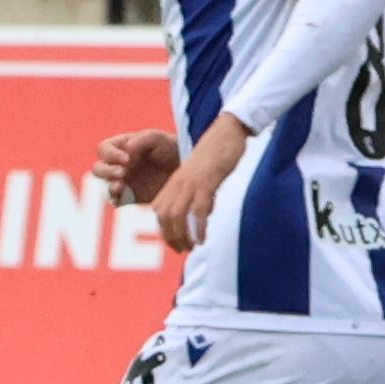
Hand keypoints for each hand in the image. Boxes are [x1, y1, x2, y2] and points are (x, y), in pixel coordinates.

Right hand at [90, 124, 183, 207]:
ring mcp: (123, 182)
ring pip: (103, 185)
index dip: (111, 154)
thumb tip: (126, 149)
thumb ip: (143, 139)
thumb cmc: (173, 149)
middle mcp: (118, 165)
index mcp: (121, 148)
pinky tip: (123, 197)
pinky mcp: (130, 197)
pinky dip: (116, 199)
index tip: (126, 158)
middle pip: (98, 168)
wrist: (188, 172)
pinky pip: (116, 200)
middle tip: (122, 173)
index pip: (104, 149)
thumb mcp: (160, 138)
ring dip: (108, 185)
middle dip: (106, 171)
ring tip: (120, 186)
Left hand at [145, 114, 246, 254]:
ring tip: (191, 247)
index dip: (163, 231)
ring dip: (182, 236)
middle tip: (182, 250)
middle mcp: (178, 184)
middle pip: (163, 217)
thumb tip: (201, 217)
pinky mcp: (206, 182)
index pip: (158, 212)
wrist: (226, 133)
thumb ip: (197, 197)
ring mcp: (190, 183)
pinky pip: (197, 210)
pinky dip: (197, 227)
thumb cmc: (215, 156)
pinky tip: (202, 238)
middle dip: (170, 238)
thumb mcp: (200, 178)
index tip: (174, 245)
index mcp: (174, 183)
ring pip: (176, 216)